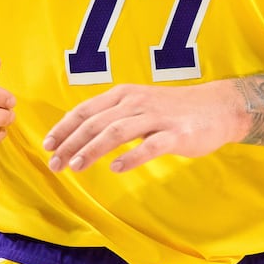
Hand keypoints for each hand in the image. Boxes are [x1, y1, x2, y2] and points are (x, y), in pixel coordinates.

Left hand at [43, 80, 243, 173]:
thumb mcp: (139, 105)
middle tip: (54, 163)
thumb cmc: (172, 110)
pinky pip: (150, 145)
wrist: (217, 107)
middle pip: (96, 122)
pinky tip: (117, 169)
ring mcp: (157, 117)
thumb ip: (112, 115)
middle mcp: (136, 102)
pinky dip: (131, 157)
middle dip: (70, 143)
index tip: (47, 145)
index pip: (85, 110)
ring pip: (117, 131)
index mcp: (124, 94)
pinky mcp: (176, 134)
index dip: (64, 128)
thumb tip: (79, 134)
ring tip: (76, 166)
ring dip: (93, 149)